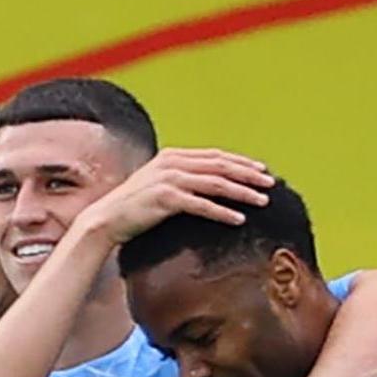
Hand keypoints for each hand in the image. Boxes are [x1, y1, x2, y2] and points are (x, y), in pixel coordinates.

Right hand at [79, 148, 271, 246]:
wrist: (105, 220)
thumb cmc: (132, 207)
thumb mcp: (157, 184)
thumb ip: (181, 178)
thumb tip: (209, 183)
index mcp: (172, 156)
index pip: (215, 156)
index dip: (242, 162)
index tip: (262, 171)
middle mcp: (171, 163)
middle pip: (220, 166)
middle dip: (249, 175)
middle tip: (271, 185)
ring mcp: (168, 180)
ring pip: (216, 183)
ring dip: (242, 193)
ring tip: (262, 202)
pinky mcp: (165, 198)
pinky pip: (201, 205)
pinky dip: (222, 211)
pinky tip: (238, 219)